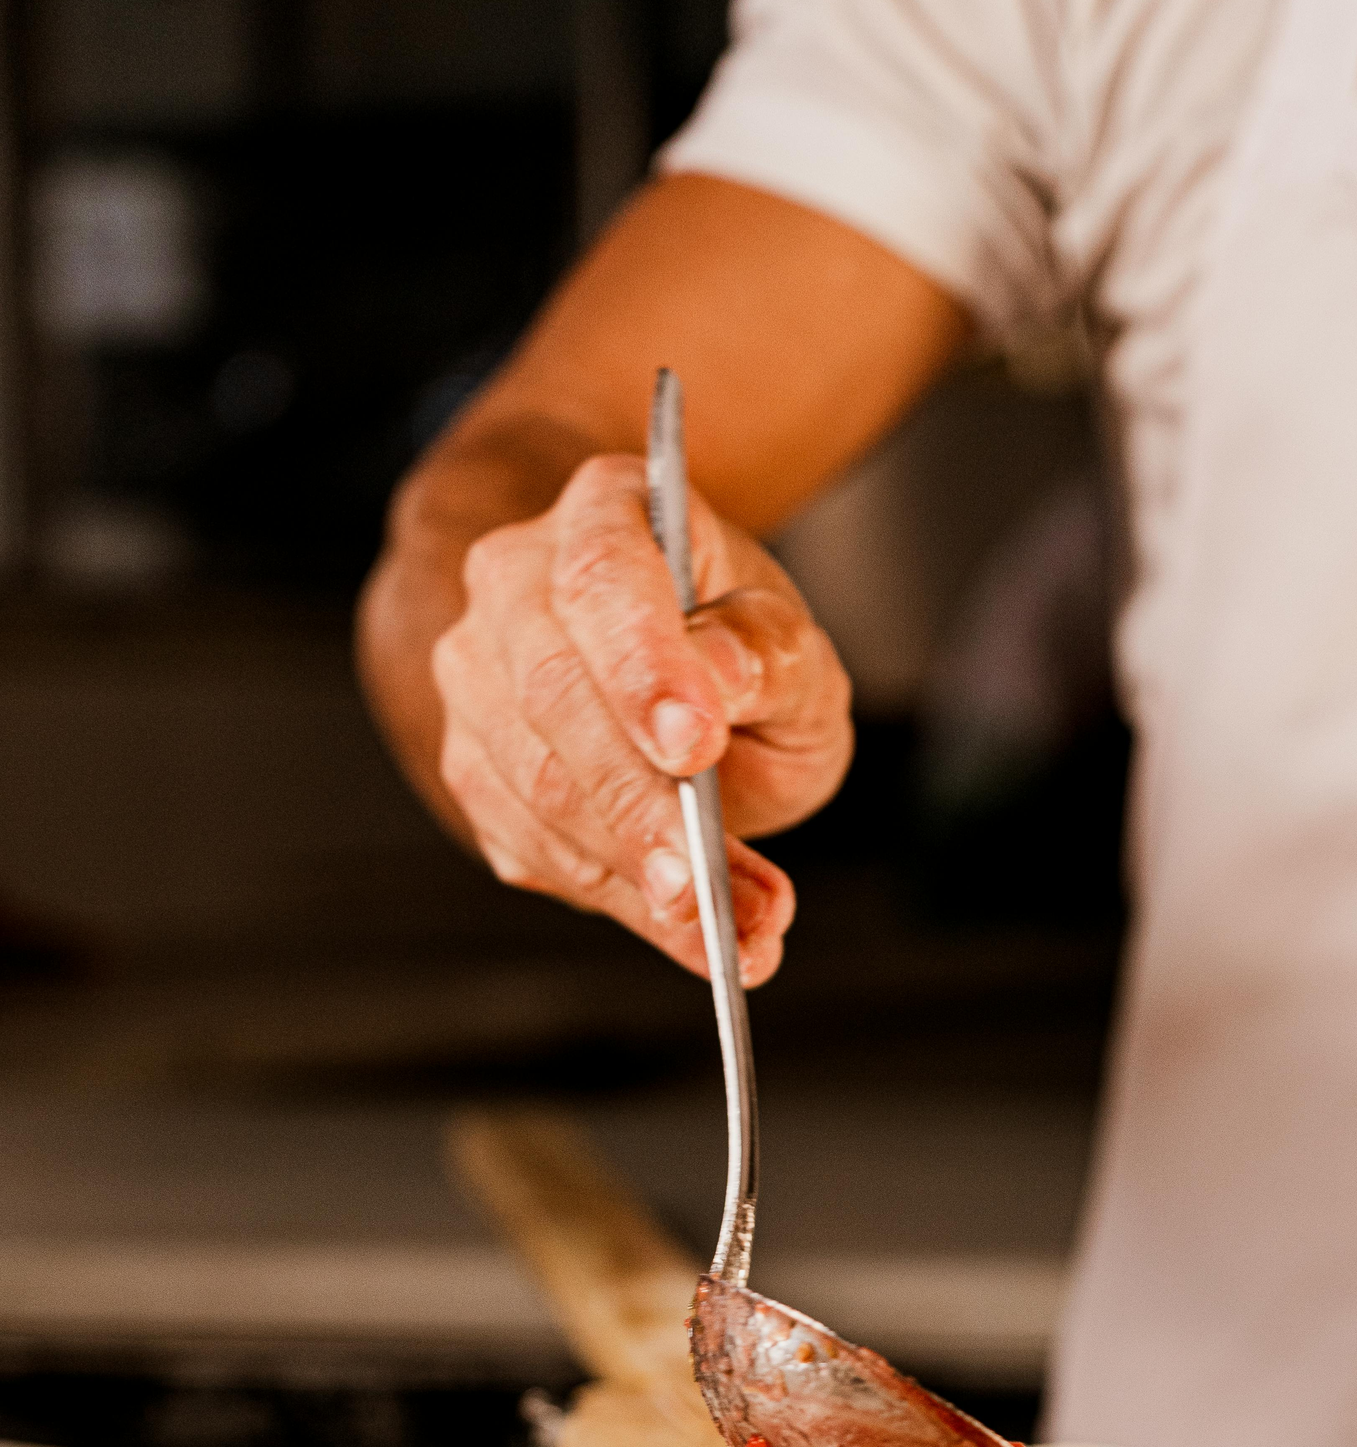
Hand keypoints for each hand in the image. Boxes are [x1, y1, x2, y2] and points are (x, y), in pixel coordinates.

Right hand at [430, 450, 851, 984]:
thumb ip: (768, 654)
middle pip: (551, 694)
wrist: (672, 677)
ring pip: (534, 787)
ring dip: (635, 874)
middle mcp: (515, 583)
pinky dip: (619, 902)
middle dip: (637, 806)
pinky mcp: (475, 768)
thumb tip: (720, 681)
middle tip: (711, 887)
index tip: (696, 749)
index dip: (643, 667)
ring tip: (732, 926)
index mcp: (604, 514)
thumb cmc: (737, 651)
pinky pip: (533, 848)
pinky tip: (690, 932)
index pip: (603, 577)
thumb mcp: (791, 645)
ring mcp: (477, 677)